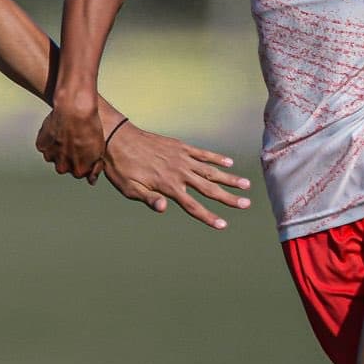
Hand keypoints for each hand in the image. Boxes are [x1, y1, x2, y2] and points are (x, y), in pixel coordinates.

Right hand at [35, 101, 107, 181]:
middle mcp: (63, 166)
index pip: (79, 172)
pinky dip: (49, 140)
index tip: (84, 149)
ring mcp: (51, 156)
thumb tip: (91, 180)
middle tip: (74, 140)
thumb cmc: (90, 127)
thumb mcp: (99, 149)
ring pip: (54, 156)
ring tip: (66, 134)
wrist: (75, 109)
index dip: (82, 160)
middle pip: (64, 165)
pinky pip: (45, 146)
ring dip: (58, 148)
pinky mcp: (42, 145)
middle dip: (68, 156)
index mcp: (79, 170)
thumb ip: (94, 167)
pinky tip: (57, 130)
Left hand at [101, 122, 252, 229]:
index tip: (223, 225)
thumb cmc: (121, 167)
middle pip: (209, 188)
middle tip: (247, 204)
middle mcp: (179, 172)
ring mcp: (181, 158)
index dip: (208, 217)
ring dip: (229, 178)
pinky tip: (229, 163)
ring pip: (210, 170)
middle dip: (229, 198)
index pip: (193, 206)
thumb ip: (149, 199)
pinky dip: (216, 158)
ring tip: (246, 184)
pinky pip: (202, 153)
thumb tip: (164, 209)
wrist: (117, 138)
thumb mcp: (130, 189)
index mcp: (168, 186)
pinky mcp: (179, 146)